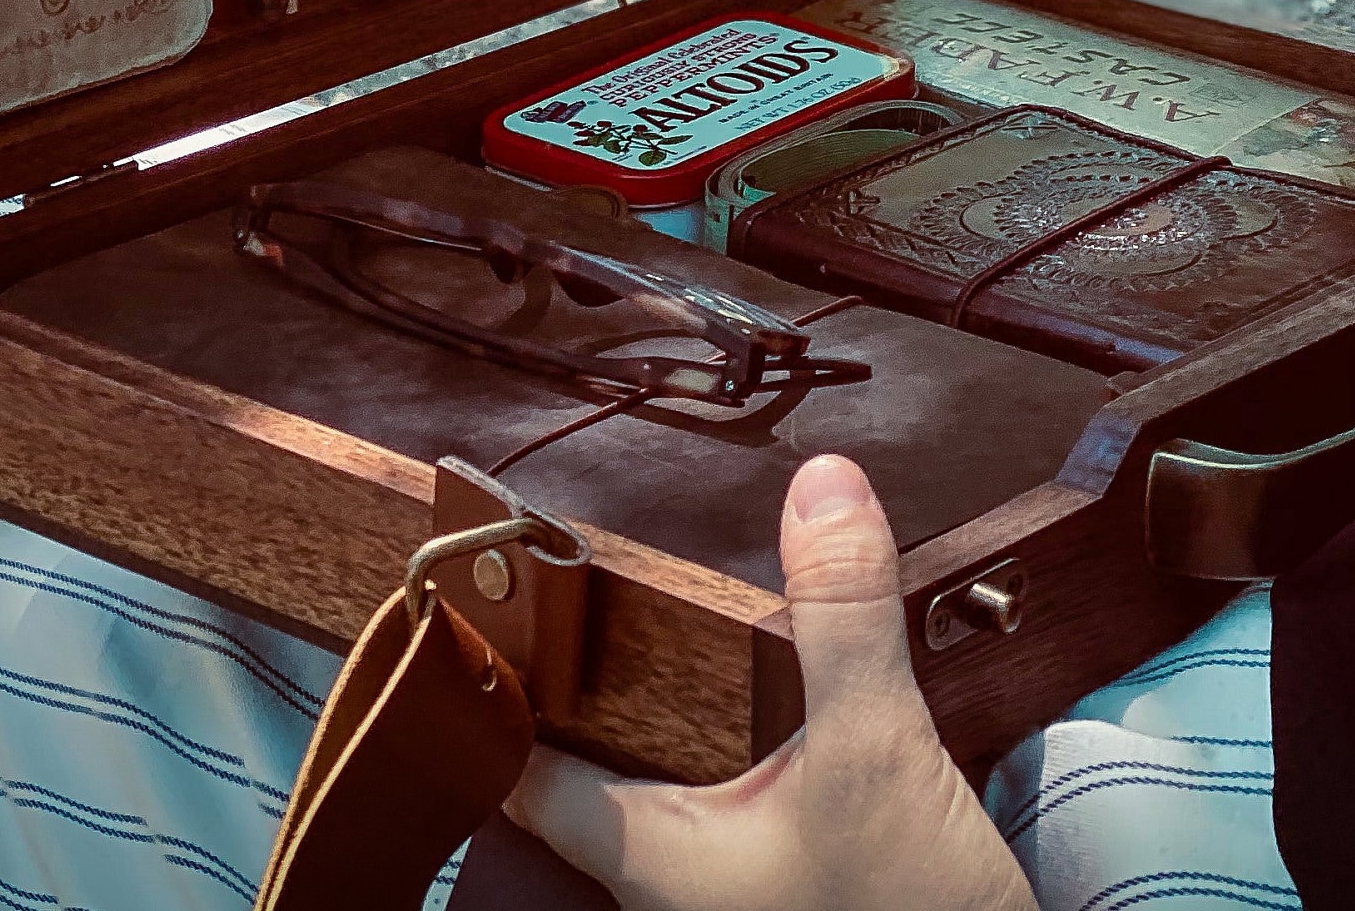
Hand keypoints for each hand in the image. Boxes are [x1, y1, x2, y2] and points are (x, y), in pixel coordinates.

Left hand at [505, 453, 1036, 910]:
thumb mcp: (877, 753)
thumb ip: (843, 619)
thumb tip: (824, 486)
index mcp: (653, 860)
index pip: (528, 777)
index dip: (500, 696)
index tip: (477, 619)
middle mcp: (671, 892)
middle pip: (587, 791)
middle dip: (589, 708)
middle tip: (583, 611)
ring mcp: (727, 903)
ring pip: (659, 812)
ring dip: (666, 744)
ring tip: (680, 655)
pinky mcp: (785, 902)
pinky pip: (724, 834)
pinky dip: (728, 778)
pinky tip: (766, 735)